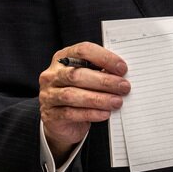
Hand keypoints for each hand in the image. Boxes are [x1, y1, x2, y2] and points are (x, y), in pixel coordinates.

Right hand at [38, 43, 128, 162]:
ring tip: (117, 102)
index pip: (82, 51)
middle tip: (124, 86)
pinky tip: (105, 113)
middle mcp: (52, 75)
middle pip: (76, 74)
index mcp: (62, 59)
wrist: (60, 121)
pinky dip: (91, 113)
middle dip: (104, 80)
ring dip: (98, 98)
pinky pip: (71, 113)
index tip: (122, 68)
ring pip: (72, 95)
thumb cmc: (79, 94)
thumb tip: (122, 75)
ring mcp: (48, 95)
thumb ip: (100, 73)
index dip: (103, 58)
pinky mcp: (51, 115)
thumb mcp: (87, 79)